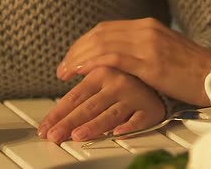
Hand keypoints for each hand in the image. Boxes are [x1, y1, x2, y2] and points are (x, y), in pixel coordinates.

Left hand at [38, 67, 163, 142]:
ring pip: (109, 114)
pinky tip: (116, 135)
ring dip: (93, 125)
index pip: (74, 97)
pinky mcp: (149, 109)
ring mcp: (133, 97)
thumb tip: (59, 114)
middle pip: (87, 107)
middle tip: (53, 137)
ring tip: (76, 136)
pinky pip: (137, 120)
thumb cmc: (130, 79)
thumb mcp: (106, 77)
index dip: (57, 113)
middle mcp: (116, 83)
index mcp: (101, 72)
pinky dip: (127, 127)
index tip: (44, 127)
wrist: (165, 76)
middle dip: (67, 123)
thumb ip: (85, 91)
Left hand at [58, 18, 210, 106]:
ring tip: (65, 74)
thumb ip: (142, 47)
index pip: (105, 29)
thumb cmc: (191, 70)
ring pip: (102, 44)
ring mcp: (148, 44)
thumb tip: (119, 56)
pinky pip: (113, 58)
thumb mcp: (164, 50)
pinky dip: (92, 63)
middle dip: (76, 51)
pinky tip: (81, 72)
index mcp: (148, 25)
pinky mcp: (151, 62)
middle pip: (99, 34)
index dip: (83, 43)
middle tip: (62, 69)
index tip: (71, 59)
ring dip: (78, 59)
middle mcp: (146, 29)